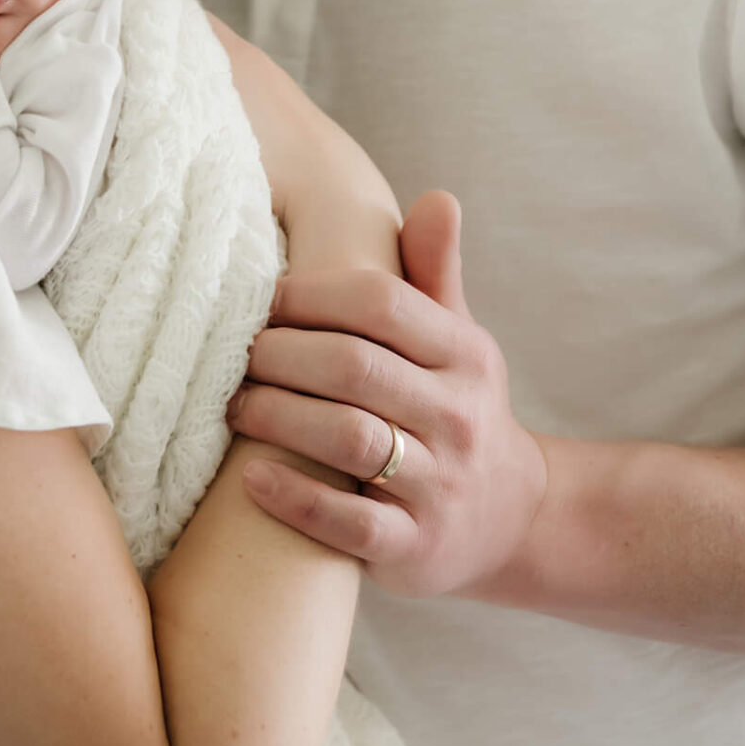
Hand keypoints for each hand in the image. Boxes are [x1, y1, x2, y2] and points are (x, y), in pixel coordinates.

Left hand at [228, 191, 547, 598]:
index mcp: (466, 355)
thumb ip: (435, 273)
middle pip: (353, 367)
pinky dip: (293, 498)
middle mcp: (459, 417)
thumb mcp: (459, 341)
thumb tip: (438, 196)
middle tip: (231, 353)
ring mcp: (440, 486)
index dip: (310, 294)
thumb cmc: (457, 410)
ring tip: (231, 406)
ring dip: (275, 417)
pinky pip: (349, 523)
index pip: (381, 304)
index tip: (261, 298)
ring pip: (347, 439)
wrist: (513, 520)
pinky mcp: (416, 548)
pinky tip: (249, 478)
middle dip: (279, 354)